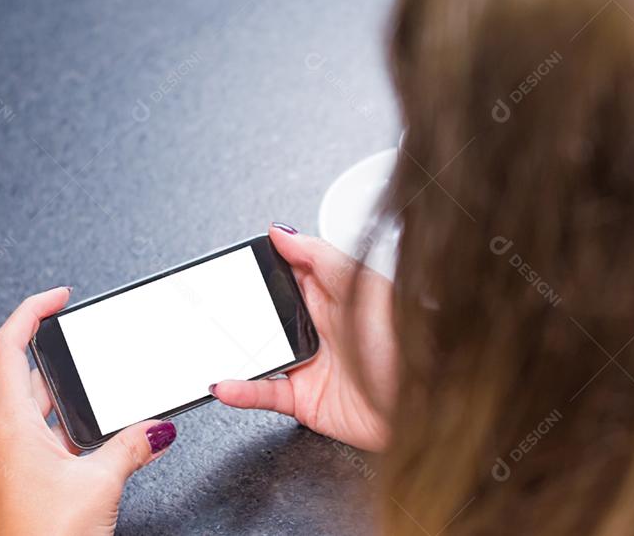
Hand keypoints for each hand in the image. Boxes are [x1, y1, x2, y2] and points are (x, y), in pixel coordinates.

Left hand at [0, 287, 177, 535]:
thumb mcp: (102, 482)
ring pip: (35, 413)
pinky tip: (98, 444)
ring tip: (107, 401)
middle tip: (91, 346)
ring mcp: (4, 463)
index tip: (57, 297)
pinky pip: (40, 441)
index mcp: (8, 426)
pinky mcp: (15, 483)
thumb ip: (133, 445)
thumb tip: (157, 429)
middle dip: (63, 362)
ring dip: (69, 403)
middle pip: (25, 378)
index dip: (30, 311)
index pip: (7, 348)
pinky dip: (67, 432)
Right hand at [211, 224, 396, 451]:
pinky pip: (264, 393)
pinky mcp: (306, 400)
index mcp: (335, 294)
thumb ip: (321, 258)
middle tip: (212, 304)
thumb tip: (283, 232)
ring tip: (205, 343)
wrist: (428, 402)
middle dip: (240, 308)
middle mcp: (320, 327)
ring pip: (259, 353)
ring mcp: (311, 363)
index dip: (264, 264)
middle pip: (269, 312)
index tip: (235, 260)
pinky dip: (241, 390)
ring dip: (232, 350)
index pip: (291, 271)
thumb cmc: (410, 343)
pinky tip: (224, 383)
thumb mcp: (364, 286)